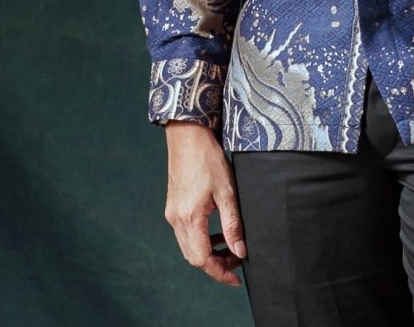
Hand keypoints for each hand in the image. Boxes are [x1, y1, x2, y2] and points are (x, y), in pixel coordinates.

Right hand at [163, 121, 246, 285]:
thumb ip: (232, 224)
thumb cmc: (208, 159)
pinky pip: (185, 234)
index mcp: (190, 217)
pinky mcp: (173, 207)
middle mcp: (176, 219)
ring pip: (189, 247)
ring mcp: (172, 213)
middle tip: (237, 261)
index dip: (220, 272)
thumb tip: (240, 250)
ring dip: (208, 253)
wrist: (187, 135)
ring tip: (230, 248)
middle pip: (194, 258)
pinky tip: (216, 233)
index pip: (202, 260)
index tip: (236, 278)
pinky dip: (201, 240)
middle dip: (216, 265)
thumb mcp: (227, 191)